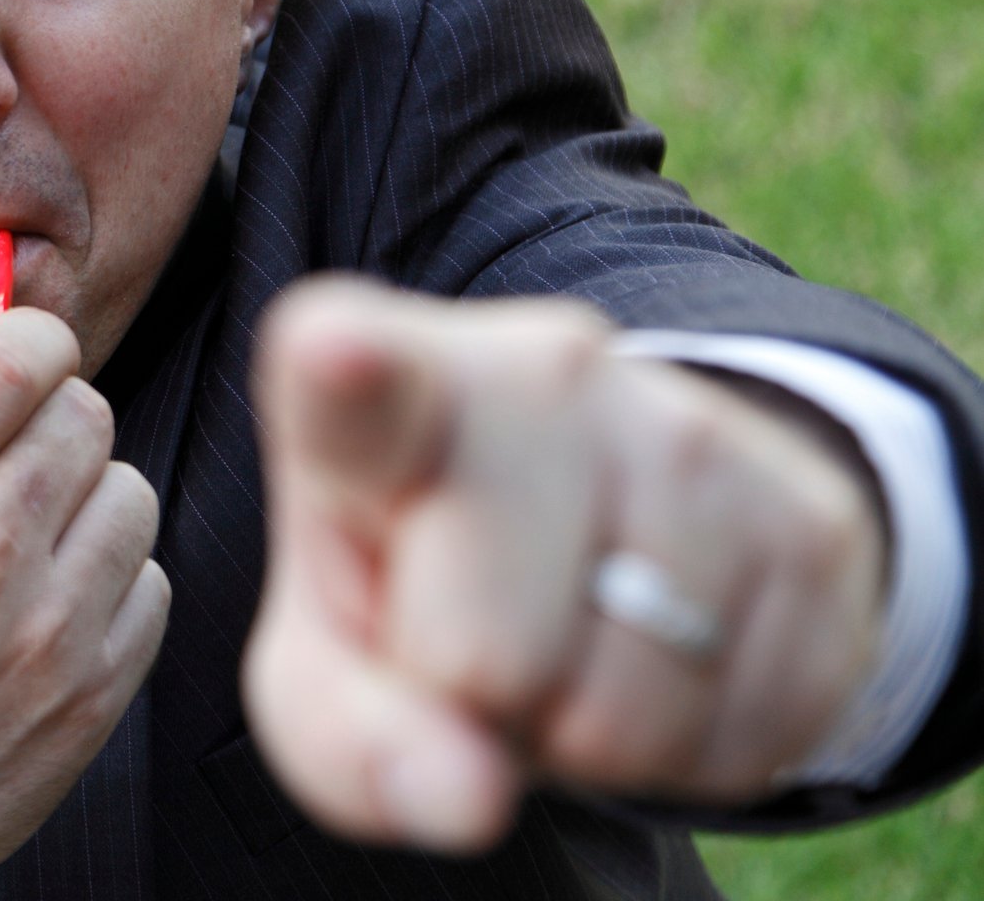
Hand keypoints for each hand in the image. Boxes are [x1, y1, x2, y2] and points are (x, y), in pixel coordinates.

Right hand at [0, 288, 170, 900]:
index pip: (12, 356)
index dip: (18, 341)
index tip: (3, 360)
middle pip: (81, 411)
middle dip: (42, 411)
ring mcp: (44, 634)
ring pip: (128, 488)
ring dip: (81, 492)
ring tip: (20, 526)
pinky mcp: (89, 697)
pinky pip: (150, 580)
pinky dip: (109, 576)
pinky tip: (44, 596)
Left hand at [241, 276, 885, 851]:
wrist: (610, 531)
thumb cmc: (424, 595)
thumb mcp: (334, 668)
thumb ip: (349, 734)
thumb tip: (463, 792)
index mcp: (393, 392)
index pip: (363, 388)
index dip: (343, 375)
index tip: (335, 352)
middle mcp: (542, 374)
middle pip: (485, 651)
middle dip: (476, 697)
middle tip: (480, 637)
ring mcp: (690, 429)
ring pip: (619, 710)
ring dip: (584, 729)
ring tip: (565, 640)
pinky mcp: (809, 517)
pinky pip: (737, 737)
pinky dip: (685, 748)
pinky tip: (654, 659)